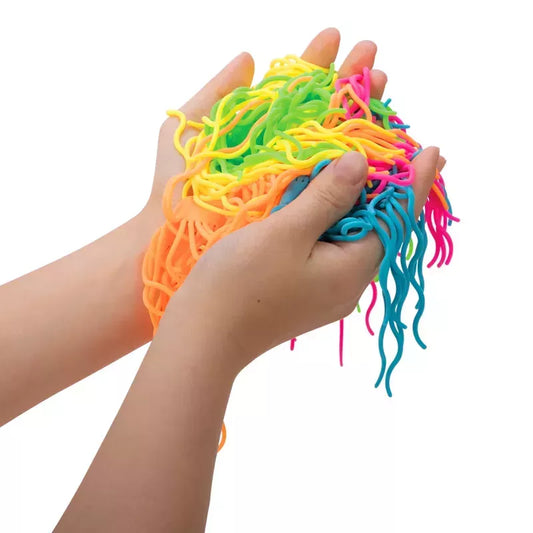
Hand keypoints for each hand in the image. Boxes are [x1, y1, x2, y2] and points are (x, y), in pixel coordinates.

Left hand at [144, 30, 390, 218]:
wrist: (175, 244)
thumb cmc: (174, 189)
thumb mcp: (186, 133)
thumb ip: (217, 94)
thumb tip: (248, 57)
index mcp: (260, 134)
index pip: (295, 93)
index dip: (315, 66)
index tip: (334, 38)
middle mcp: (282, 157)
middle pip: (323, 116)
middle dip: (348, 84)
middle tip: (371, 56)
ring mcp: (293, 185)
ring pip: (335, 147)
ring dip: (360, 115)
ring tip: (381, 81)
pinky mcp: (300, 214)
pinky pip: (334, 186)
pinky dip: (358, 166)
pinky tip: (378, 142)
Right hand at [164, 145, 440, 376]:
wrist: (203, 337)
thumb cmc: (239, 284)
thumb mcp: (286, 232)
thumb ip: (327, 197)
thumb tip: (362, 164)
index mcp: (352, 270)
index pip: (396, 218)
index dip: (414, 182)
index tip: (433, 149)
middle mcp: (347, 283)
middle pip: (380, 229)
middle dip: (390, 189)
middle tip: (399, 150)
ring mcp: (326, 290)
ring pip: (355, 238)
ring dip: (361, 203)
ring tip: (367, 170)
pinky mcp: (306, 290)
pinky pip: (335, 248)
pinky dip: (337, 220)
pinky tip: (329, 203)